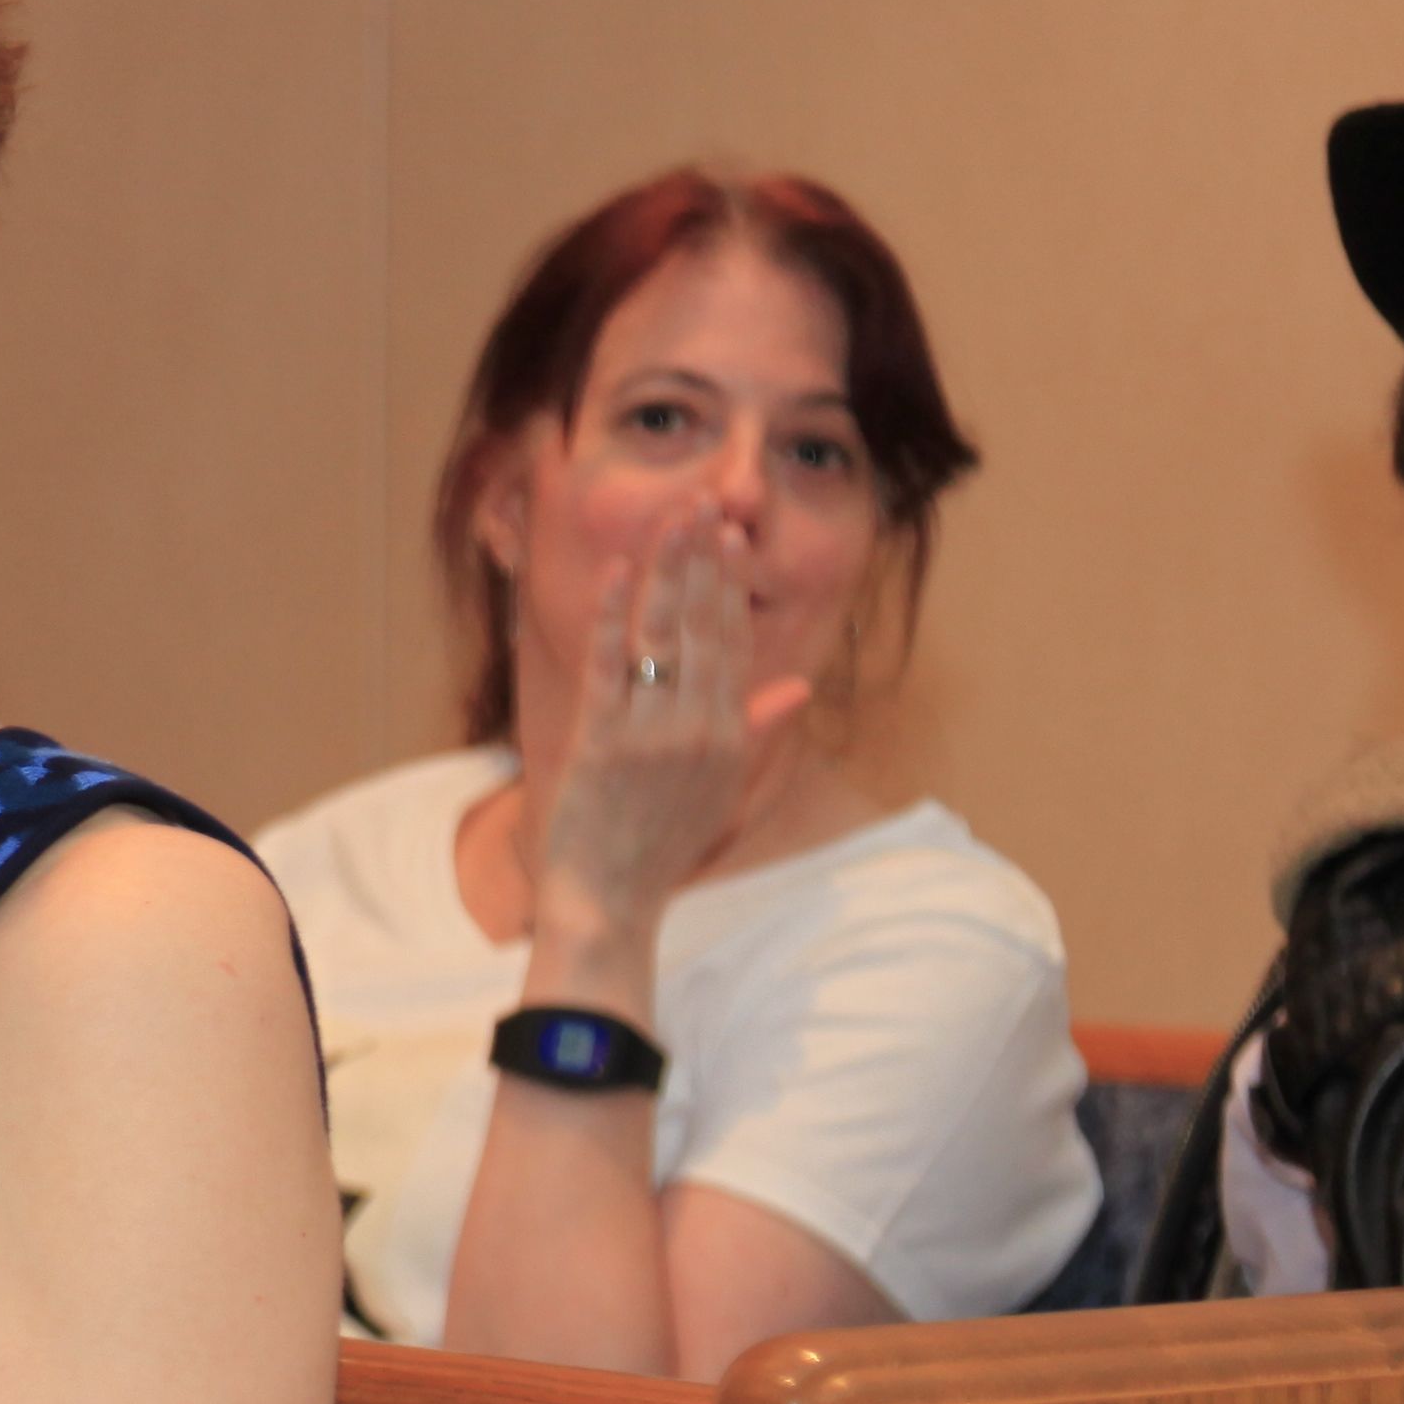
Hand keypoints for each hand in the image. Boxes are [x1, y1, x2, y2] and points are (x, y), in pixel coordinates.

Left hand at [523, 500, 818, 956]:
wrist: (611, 901)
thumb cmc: (662, 844)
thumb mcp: (723, 788)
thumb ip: (757, 729)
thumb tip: (800, 685)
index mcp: (729, 737)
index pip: (734, 644)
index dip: (731, 586)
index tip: (729, 536)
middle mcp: (698, 729)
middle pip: (704, 627)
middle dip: (705, 562)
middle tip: (705, 502)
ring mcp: (650, 735)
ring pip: (664, 635)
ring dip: (668, 572)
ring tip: (672, 520)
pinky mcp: (602, 743)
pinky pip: (609, 666)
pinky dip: (612, 617)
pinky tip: (615, 573)